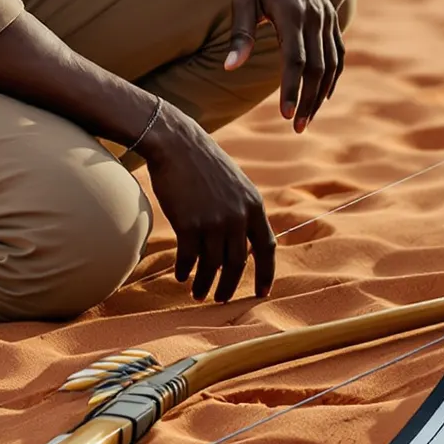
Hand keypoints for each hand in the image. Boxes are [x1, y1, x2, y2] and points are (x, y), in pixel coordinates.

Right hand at [132, 109, 273, 300]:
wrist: (177, 143)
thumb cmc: (204, 163)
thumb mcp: (236, 184)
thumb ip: (244, 211)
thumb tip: (245, 242)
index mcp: (254, 206)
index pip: (266, 248)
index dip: (266, 273)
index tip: (262, 292)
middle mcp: (237, 216)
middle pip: (238, 263)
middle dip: (229, 286)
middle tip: (221, 299)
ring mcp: (213, 221)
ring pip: (212, 265)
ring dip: (205, 283)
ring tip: (199, 293)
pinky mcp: (188, 223)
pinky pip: (189, 257)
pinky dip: (185, 270)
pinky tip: (182, 276)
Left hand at [225, 0, 343, 131]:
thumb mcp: (242, 0)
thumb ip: (240, 35)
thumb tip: (229, 68)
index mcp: (292, 13)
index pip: (296, 61)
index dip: (292, 91)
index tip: (287, 116)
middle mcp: (314, 16)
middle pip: (317, 67)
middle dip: (309, 100)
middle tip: (298, 128)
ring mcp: (326, 15)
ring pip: (331, 62)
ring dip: (321, 93)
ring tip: (309, 118)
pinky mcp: (330, 14)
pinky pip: (338, 50)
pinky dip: (334, 74)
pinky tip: (324, 93)